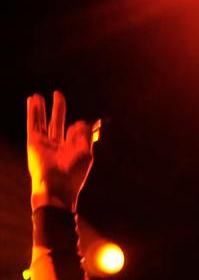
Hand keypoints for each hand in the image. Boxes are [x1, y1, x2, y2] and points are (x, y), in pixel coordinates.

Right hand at [27, 91, 95, 211]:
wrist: (57, 185)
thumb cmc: (74, 173)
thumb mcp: (86, 153)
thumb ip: (85, 136)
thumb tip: (81, 121)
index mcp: (71, 150)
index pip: (73, 132)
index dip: (77, 128)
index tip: (78, 126)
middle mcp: (57, 146)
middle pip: (57, 122)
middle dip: (58, 109)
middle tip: (58, 94)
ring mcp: (44, 144)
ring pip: (42, 122)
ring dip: (40, 108)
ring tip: (38, 95)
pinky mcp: (33, 142)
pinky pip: (32, 123)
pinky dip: (32, 112)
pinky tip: (31, 101)